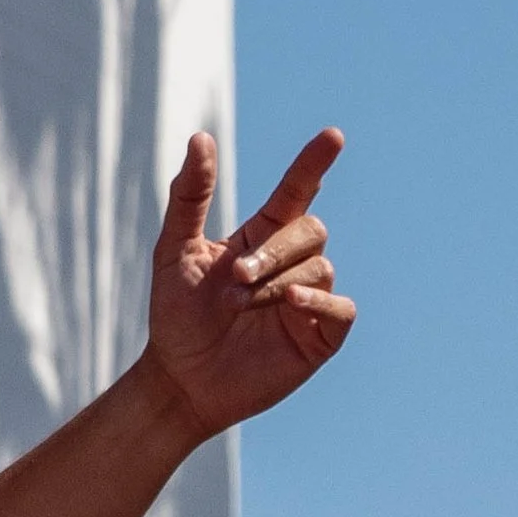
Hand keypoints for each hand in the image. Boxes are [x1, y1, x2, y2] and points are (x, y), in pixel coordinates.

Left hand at [141, 127, 354, 441]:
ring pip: (321, 268)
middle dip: (275, 250)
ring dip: (280, 282)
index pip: (297, 192)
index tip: (332, 136)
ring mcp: (309, 299)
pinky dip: (319, 301)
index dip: (313, 164)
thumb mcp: (175, 252)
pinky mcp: (320, 335)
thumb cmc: (177, 316)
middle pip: (310, 231)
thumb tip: (200, 137)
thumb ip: (189, 197)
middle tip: (237, 277)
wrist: (180, 380)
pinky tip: (291, 303)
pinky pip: (342, 307)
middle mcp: (290, 264)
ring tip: (243, 304)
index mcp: (262, 238)